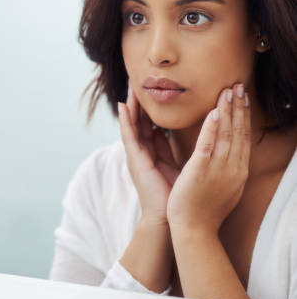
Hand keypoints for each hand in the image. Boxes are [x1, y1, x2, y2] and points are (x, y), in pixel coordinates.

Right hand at [118, 85, 180, 224]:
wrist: (169, 218)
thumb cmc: (175, 195)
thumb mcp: (174, 165)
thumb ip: (169, 148)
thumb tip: (169, 131)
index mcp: (153, 152)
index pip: (151, 124)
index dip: (151, 107)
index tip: (153, 89)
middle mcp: (142, 151)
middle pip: (140, 120)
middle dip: (139, 102)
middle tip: (138, 81)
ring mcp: (136, 155)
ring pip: (132, 124)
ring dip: (130, 106)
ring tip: (129, 87)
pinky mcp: (134, 160)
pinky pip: (128, 136)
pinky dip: (125, 121)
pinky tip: (123, 107)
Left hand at [167, 83, 250, 234]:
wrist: (194, 230)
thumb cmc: (204, 208)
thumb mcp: (220, 184)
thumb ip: (222, 166)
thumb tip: (223, 151)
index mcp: (236, 170)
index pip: (242, 137)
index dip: (243, 115)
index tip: (242, 97)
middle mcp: (232, 168)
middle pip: (238, 132)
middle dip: (238, 107)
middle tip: (238, 85)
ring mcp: (218, 170)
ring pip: (226, 135)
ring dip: (227, 111)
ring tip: (228, 91)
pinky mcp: (200, 171)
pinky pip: (208, 146)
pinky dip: (212, 129)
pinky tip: (213, 112)